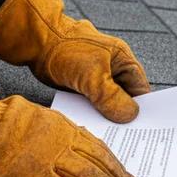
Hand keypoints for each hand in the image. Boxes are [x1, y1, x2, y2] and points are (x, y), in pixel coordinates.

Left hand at [0, 0, 149, 122]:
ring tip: (106, 135)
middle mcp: (112, 68)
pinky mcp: (80, 84)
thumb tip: (130, 116)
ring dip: (104, 115)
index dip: (143, 109)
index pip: (141, 90)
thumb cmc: (66, 50)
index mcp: (123, 61)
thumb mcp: (93, 76)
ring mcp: (96, 76)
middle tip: (123, 136)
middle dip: (122, 114)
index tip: (142, 129)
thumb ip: (112, 98)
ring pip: (106, 102)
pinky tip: (88, 125)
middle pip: (124, 97)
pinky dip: (89, 113)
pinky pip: (90, 102)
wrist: (33, 40)